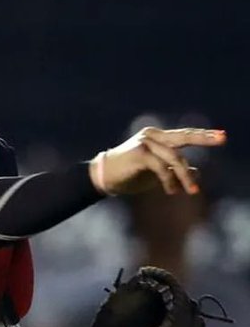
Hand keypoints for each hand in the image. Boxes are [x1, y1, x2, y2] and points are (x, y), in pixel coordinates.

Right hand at [89, 126, 225, 196]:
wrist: (103, 178)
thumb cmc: (129, 176)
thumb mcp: (157, 174)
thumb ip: (175, 170)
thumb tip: (197, 172)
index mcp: (157, 137)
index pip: (184, 135)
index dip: (203, 135)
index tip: (221, 136)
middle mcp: (153, 136)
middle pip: (184, 136)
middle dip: (205, 138)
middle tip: (223, 139)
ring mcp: (146, 142)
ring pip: (174, 158)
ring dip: (185, 177)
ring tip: (192, 191)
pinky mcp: (140, 153)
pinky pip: (162, 167)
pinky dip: (169, 180)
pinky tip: (171, 190)